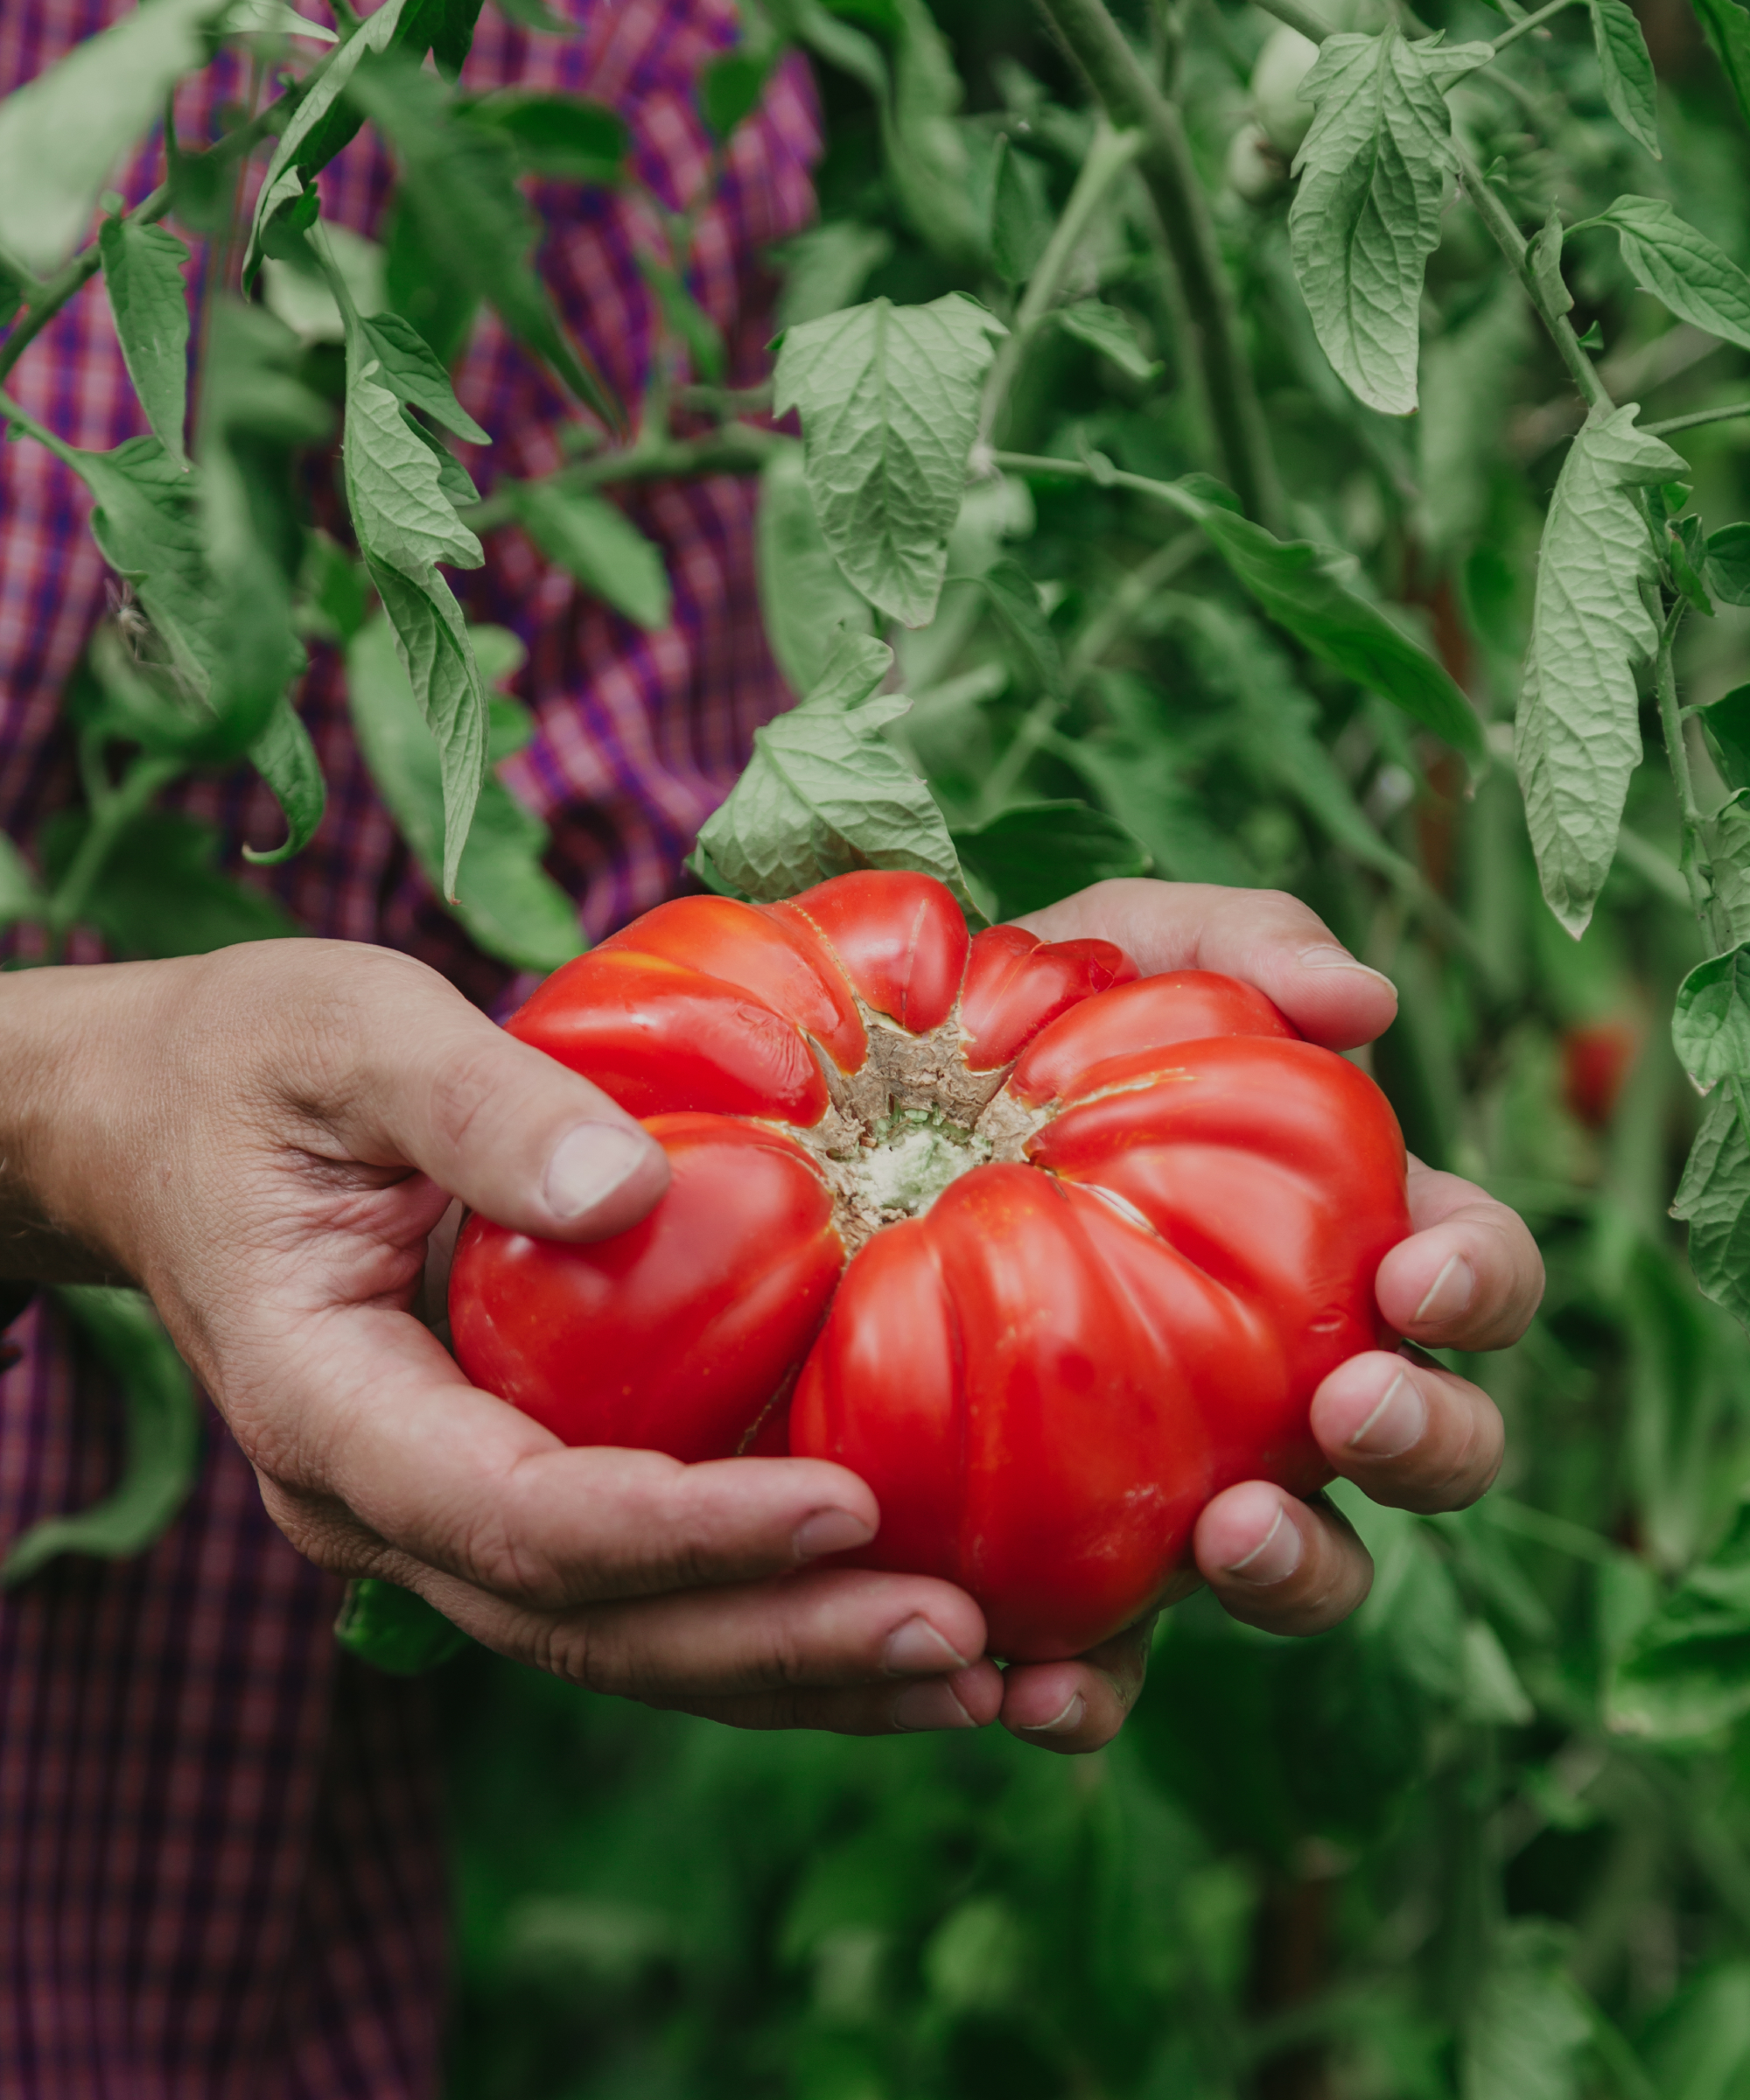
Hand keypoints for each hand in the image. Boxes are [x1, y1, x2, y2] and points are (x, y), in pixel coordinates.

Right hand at [0, 946, 1004, 1734]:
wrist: (166, 1125)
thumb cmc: (253, 1065)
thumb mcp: (344, 1035)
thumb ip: (470, 1105)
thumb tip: (626, 1188)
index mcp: (329, 1407)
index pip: (515, 1516)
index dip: (682, 1531)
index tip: (847, 1506)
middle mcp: (383, 1503)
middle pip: (591, 1623)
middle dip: (781, 1641)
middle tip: (968, 1645)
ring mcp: (444, 1514)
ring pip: (628, 1641)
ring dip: (806, 1670)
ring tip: (989, 1682)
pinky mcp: (510, 1489)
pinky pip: (645, 1587)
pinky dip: (776, 1615)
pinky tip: (908, 1621)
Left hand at [996, 882, 1542, 1754]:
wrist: (838, 1116)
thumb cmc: (1011, 1023)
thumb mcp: (1110, 949)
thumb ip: (1240, 947)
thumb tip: (1367, 1004)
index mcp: (1335, 1240)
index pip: (1467, 1277)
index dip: (1473, 1289)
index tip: (1407, 1280)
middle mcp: (1290, 1378)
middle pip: (1433, 1447)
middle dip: (1425, 1444)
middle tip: (1346, 1414)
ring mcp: (1189, 1477)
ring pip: (1304, 1572)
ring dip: (1294, 1574)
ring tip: (1223, 1536)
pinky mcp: (1069, 1560)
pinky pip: (1110, 1657)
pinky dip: (1093, 1691)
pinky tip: (1037, 1684)